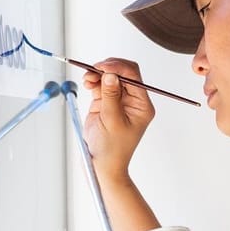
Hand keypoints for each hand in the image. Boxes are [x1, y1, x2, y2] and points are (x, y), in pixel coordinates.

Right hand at [82, 58, 154, 180]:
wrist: (102, 164)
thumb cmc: (112, 149)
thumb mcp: (112, 121)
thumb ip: (111, 96)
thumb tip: (111, 75)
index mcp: (142, 105)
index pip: (134, 77)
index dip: (119, 67)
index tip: (103, 66)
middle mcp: (132, 100)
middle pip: (123, 73)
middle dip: (107, 68)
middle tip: (93, 70)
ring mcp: (118, 100)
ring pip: (110, 77)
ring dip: (97, 74)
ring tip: (87, 79)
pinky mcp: (105, 102)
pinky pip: (100, 85)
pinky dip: (93, 81)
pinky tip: (88, 83)